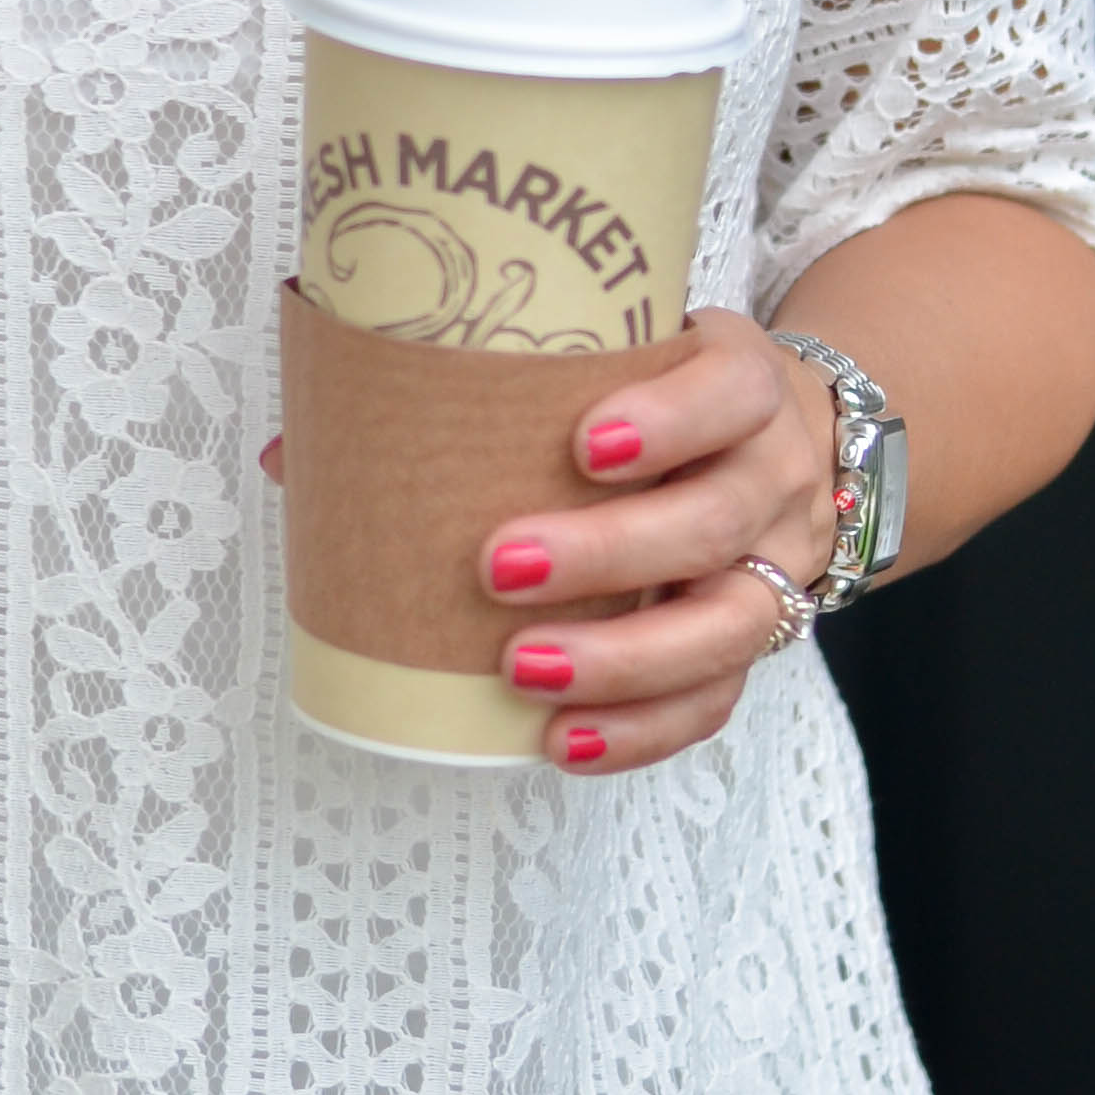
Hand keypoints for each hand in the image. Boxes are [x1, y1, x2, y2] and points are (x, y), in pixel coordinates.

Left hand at [479, 309, 843, 775]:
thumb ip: (523, 377)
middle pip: (715, 519)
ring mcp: (778, 562)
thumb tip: (316, 431)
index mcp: (744, 381)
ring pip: (729, 623)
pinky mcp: (759, 637)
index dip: (671, 420)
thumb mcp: (622, 355)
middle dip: (608, 553)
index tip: (584, 445)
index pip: (732, 390)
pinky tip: (563, 739)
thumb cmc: (660, 392)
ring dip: (621, 658)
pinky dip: (640, 729)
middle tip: (499, 569)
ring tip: (522, 670)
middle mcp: (774, 472)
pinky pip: (715, 698)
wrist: (774, 437)